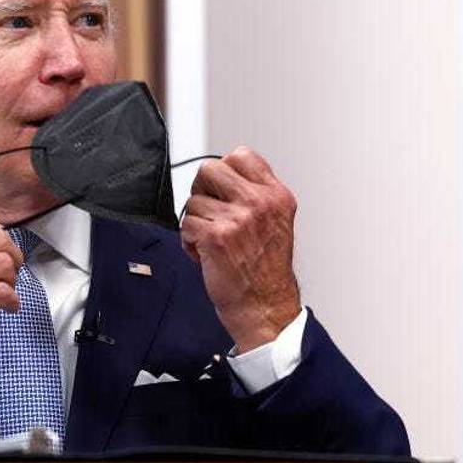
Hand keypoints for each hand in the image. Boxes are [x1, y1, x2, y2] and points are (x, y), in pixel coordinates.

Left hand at [180, 146, 301, 353]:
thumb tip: (223, 176)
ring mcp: (237, 218)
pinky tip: (206, 254)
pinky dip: (189, 241)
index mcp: (276, 196)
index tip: (222, 189)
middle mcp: (259, 203)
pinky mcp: (216, 237)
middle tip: (210, 212)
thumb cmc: (266, 270)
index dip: (224, 171)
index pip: (241, 155)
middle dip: (202, 190)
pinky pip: (186, 224)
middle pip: (210, 169)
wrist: (265, 307)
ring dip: (196, 222)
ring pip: (193, 200)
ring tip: (213, 242)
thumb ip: (255, 195)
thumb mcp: (276, 222)